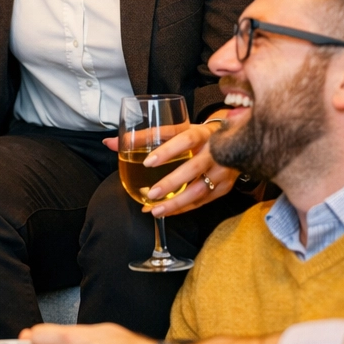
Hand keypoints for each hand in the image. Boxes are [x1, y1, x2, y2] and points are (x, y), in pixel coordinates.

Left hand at [102, 122, 237, 215]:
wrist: (234, 141)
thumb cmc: (196, 136)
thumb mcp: (175, 130)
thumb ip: (143, 136)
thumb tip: (109, 143)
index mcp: (201, 132)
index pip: (185, 139)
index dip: (168, 151)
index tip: (147, 162)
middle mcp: (216, 151)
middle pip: (194, 168)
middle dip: (171, 183)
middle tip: (150, 194)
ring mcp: (223, 171)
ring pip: (200, 190)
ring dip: (177, 203)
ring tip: (155, 210)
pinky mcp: (225, 187)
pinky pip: (203, 201)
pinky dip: (184, 208)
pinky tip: (167, 212)